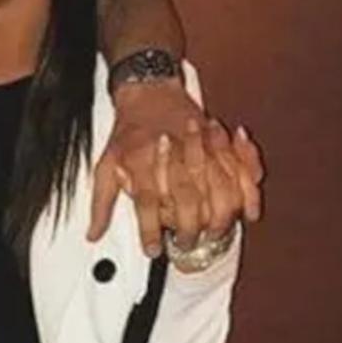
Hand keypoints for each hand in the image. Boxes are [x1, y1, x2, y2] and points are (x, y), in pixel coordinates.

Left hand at [89, 79, 263, 256]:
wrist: (148, 92)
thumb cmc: (127, 132)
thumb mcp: (104, 164)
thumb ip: (100, 202)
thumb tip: (92, 234)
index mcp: (141, 160)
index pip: (147, 200)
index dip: (150, 228)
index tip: (153, 250)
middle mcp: (171, 153)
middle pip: (187, 197)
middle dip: (189, 228)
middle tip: (186, 246)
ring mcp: (198, 147)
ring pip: (218, 186)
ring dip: (220, 216)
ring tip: (214, 235)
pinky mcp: (218, 142)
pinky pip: (241, 169)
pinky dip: (249, 192)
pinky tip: (248, 213)